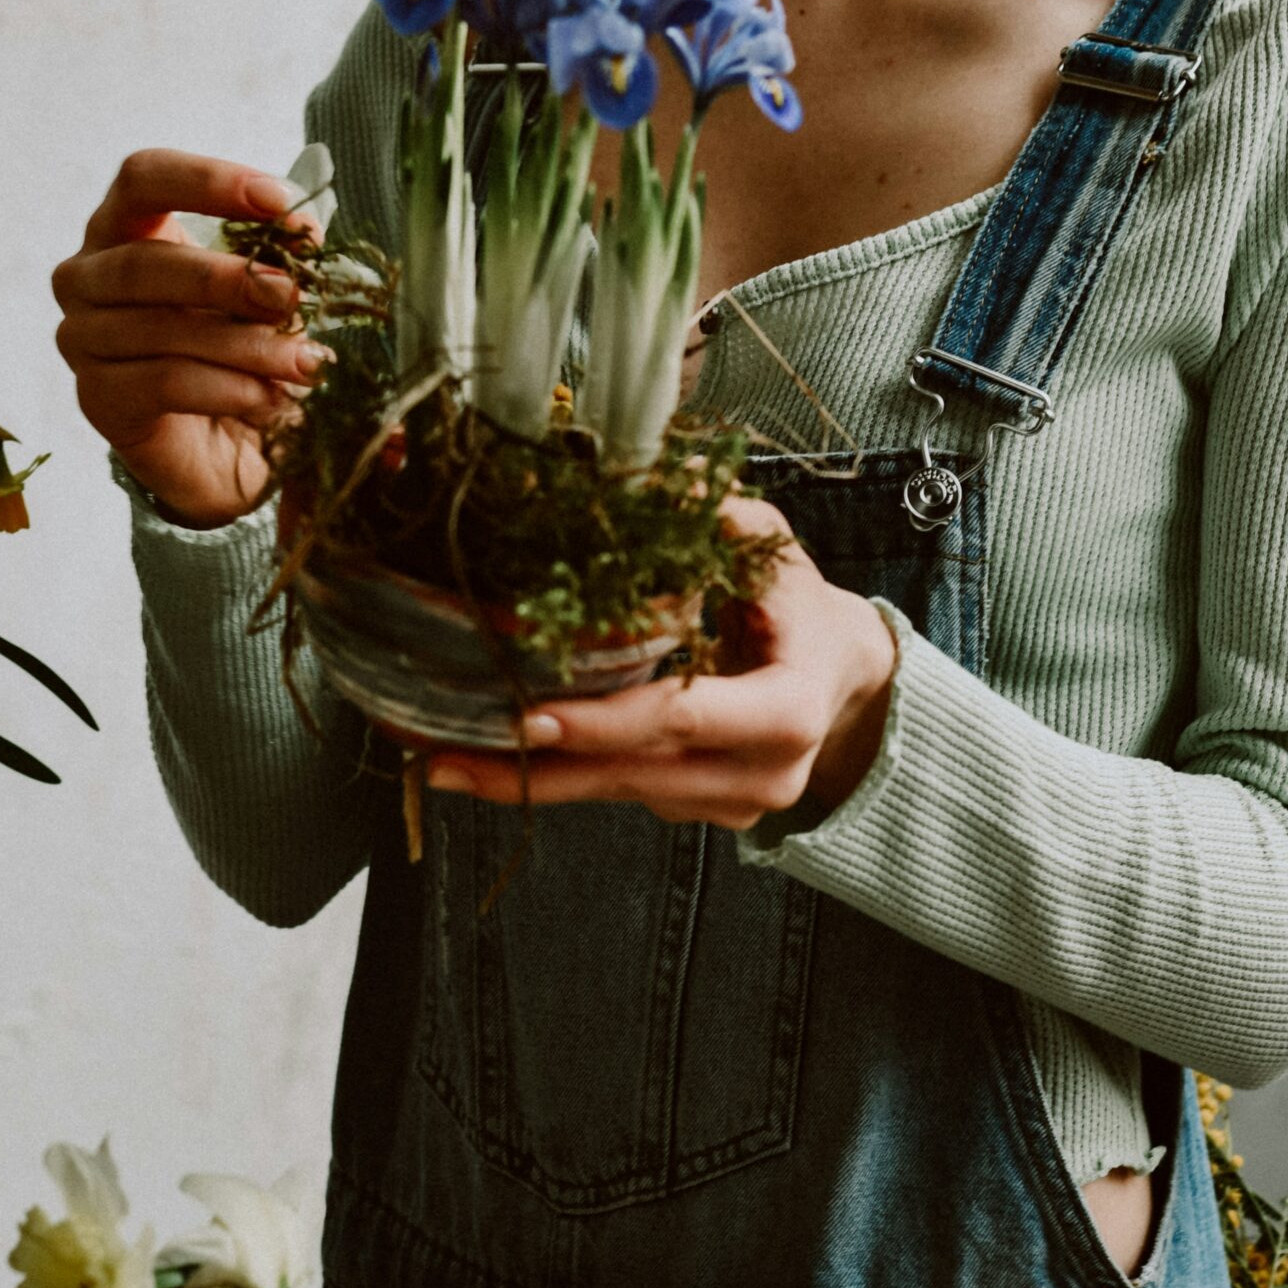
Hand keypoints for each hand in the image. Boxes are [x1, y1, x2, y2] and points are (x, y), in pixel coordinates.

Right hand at [52, 150, 326, 528]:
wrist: (221, 441)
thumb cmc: (235, 343)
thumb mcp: (263, 288)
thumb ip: (279, 253)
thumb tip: (305, 232)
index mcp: (122, 227)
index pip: (144, 178)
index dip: (209, 181)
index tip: (279, 201)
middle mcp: (85, 276)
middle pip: (146, 262)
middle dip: (230, 277)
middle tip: (292, 296)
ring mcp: (80, 339)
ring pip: (161, 329)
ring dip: (245, 345)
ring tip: (304, 363)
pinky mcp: (96, 399)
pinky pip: (163, 383)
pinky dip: (227, 389)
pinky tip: (270, 399)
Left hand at [421, 497, 898, 829]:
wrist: (847, 684)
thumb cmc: (803, 608)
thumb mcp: (777, 552)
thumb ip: (721, 517)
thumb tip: (653, 472)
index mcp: (787, 711)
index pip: (683, 719)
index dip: (602, 720)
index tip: (525, 715)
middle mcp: (763, 775)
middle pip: (634, 771)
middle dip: (535, 767)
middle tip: (444, 756)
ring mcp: (732, 806)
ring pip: (618, 795)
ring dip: (529, 782)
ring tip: (440, 764)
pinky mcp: (703, 815)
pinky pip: (623, 795)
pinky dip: (561, 777)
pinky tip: (493, 762)